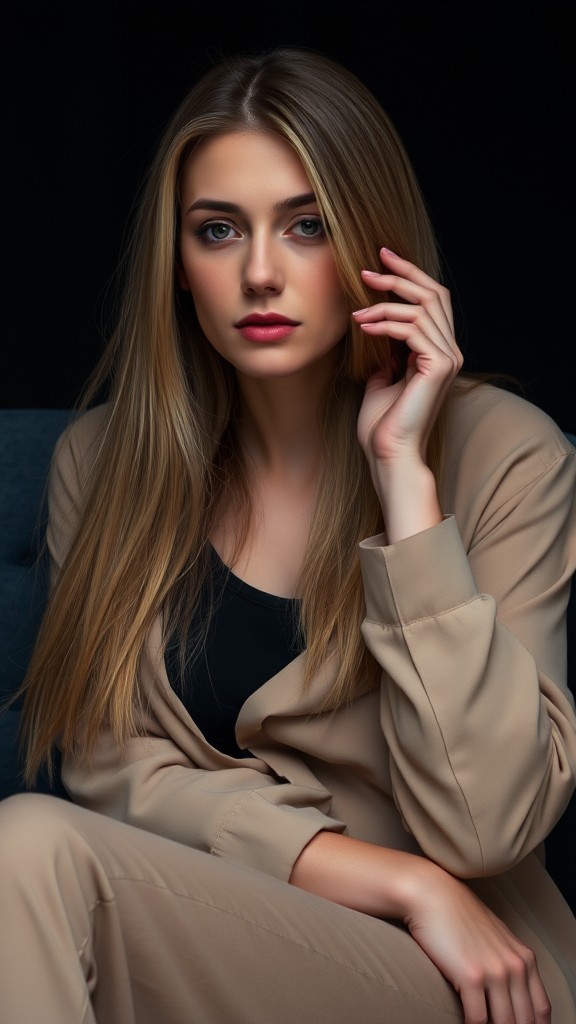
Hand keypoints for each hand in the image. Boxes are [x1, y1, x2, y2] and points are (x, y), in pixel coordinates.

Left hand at [354, 248, 461, 467]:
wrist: (390, 454)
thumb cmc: (383, 426)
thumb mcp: (380, 379)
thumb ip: (385, 354)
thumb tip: (376, 332)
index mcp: (438, 353)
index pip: (431, 301)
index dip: (409, 276)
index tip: (381, 260)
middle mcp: (449, 352)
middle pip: (433, 294)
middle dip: (400, 276)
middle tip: (367, 269)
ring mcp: (447, 358)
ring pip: (420, 309)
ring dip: (383, 305)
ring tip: (356, 313)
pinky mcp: (438, 366)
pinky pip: (412, 329)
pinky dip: (386, 323)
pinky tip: (363, 327)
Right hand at [404, 864, 551, 1023]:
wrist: (432, 895)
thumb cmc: (458, 916)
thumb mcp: (495, 937)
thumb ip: (508, 962)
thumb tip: (509, 993)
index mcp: (525, 959)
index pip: (541, 1010)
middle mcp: (516, 966)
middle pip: (525, 1020)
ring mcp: (495, 972)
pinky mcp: (472, 976)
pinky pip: (478, 1019)